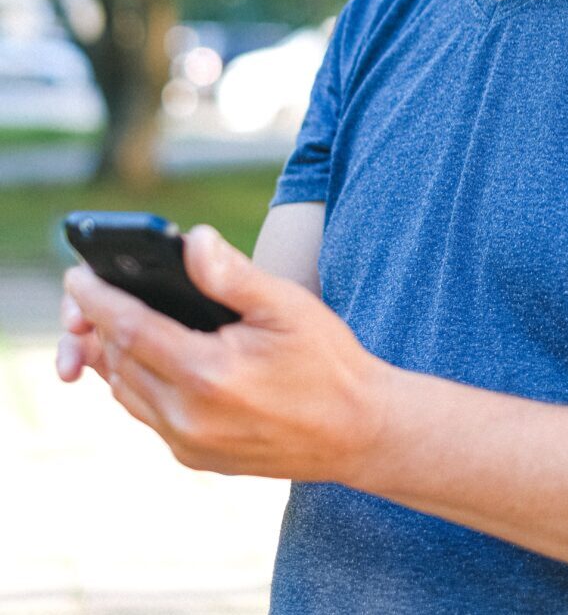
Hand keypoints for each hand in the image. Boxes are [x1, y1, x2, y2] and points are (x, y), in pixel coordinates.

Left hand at [59, 225, 389, 481]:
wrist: (358, 431)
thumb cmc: (327, 361)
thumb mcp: (287, 305)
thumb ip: (234, 274)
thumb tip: (192, 241)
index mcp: (208, 374)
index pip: (130, 329)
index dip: (97, 299)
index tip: (76, 274)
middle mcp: (189, 417)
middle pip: (120, 360)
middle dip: (100, 323)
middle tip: (92, 290)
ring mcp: (190, 444)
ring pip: (128, 392)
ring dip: (116, 354)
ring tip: (111, 319)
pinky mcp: (197, 459)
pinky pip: (149, 415)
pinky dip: (138, 382)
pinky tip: (148, 357)